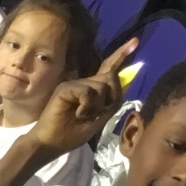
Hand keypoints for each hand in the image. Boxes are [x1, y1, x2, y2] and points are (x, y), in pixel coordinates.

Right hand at [25, 38, 137, 156]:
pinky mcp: (65, 88)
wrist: (50, 144)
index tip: (135, 41)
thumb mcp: (99, 119)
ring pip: (101, 87)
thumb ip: (112, 102)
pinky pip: (88, 92)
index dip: (121, 55)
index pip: (108, 69)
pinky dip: (87, 107)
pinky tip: (77, 114)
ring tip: (82, 116)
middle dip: (110, 97)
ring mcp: (74, 84)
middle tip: (96, 113)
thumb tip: (126, 84)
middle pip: (110, 78)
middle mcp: (83, 83)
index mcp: (92, 90)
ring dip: (97, 106)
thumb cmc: (71, 134)